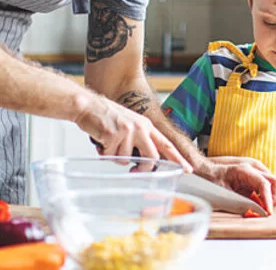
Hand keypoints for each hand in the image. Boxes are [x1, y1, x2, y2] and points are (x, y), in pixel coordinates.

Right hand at [73, 93, 191, 171]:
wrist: (88, 106)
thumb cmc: (107, 117)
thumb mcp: (130, 125)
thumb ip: (140, 140)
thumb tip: (145, 162)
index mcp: (146, 125)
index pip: (166, 144)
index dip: (177, 158)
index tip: (187, 169)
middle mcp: (140, 128)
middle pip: (150, 158)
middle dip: (142, 169)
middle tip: (133, 171)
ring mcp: (127, 131)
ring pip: (125, 160)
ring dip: (114, 157)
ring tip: (108, 143)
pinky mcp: (113, 135)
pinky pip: (110, 156)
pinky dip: (103, 153)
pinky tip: (101, 141)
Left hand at [204, 156, 275, 213]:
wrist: (207, 173)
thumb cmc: (212, 181)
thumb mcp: (223, 193)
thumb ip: (240, 202)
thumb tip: (254, 212)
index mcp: (245, 170)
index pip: (264, 184)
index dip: (269, 199)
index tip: (268, 212)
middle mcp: (254, 170)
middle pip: (275, 182)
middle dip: (275, 198)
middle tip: (267, 212)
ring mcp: (256, 174)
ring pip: (274, 186)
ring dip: (272, 199)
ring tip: (262, 211)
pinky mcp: (255, 181)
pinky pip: (267, 190)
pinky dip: (266, 200)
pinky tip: (258, 208)